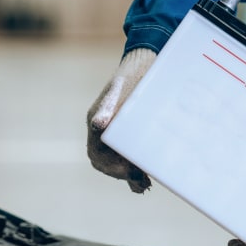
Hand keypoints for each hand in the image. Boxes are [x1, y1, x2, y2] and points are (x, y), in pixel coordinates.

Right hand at [86, 48, 157, 192]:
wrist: (148, 61)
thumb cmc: (135, 73)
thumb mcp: (122, 87)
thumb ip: (109, 106)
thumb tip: (98, 125)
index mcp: (97, 121)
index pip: (98, 155)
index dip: (111, 167)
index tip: (129, 172)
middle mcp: (103, 131)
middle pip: (106, 163)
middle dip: (122, 174)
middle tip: (142, 182)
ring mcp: (116, 134)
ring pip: (117, 163)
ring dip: (130, 176)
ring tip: (145, 184)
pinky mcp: (131, 134)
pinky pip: (129, 157)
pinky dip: (136, 171)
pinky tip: (148, 179)